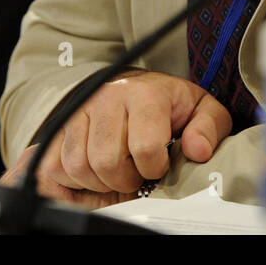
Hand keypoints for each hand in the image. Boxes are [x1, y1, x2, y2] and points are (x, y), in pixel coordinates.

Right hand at [4, 70, 231, 198]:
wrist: (136, 84)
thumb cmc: (169, 103)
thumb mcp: (201, 109)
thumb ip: (208, 128)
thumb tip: (197, 151)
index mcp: (145, 94)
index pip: (145, 147)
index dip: (154, 168)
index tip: (160, 164)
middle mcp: (108, 98)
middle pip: (107, 162)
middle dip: (126, 179)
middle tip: (137, 172)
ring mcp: (80, 110)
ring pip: (79, 166)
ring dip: (100, 180)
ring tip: (117, 171)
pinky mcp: (62, 123)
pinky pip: (57, 164)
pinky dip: (76, 178)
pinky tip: (95, 172)